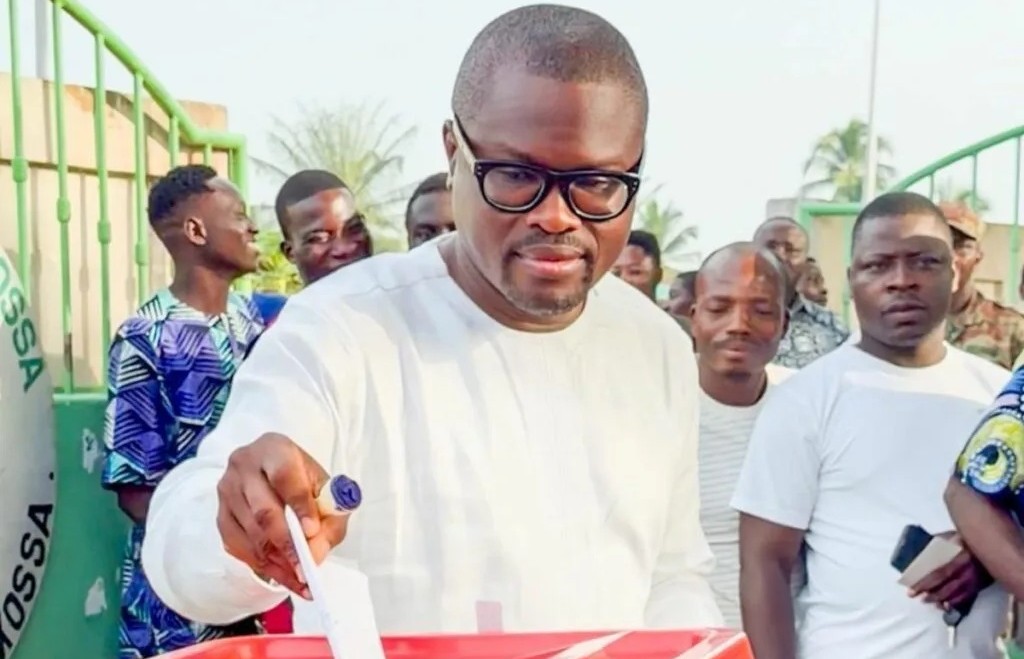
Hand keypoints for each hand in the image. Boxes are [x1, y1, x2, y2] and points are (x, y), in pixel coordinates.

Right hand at [216, 432, 349, 597]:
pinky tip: (282, 575)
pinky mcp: (220, 515)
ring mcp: (227, 491)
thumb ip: (330, 519)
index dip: (299, 505)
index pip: (284, 476)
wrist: (275, 473)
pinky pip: (238, 546)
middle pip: (263, 509)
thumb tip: (315, 553)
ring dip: (276, 561)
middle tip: (305, 567)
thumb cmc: (304, 481)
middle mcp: (244, 465)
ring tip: (299, 578)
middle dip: (286, 543)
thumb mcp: (326, 491)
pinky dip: (262, 565)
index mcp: (274, 449)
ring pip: (250, 533)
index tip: (312, 531)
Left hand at [908, 533, 981, 609]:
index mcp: (959, 556)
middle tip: (914, 596)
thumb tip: (917, 550)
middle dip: (930, 593)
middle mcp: (967, 570)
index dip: (925, 583)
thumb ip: (936, 543)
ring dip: (940, 599)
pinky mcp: (980, 585)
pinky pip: (966, 597)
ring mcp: (975, 579)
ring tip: (925, 601)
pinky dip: (955, 602)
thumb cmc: (965, 539)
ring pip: (956, 594)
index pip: (939, 573)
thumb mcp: (951, 537)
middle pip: (946, 586)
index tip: (912, 589)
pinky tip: (944, 606)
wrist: (991, 544)